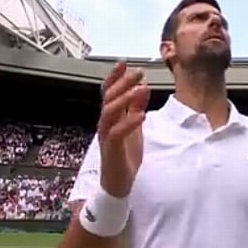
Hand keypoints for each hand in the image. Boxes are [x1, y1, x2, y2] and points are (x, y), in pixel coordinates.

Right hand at [97, 62, 149, 197]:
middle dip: (122, 83)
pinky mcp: (111, 149)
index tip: (124, 63)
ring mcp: (106, 136)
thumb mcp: (135, 128)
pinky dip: (129, 122)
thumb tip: (142, 89)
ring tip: (140, 89)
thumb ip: (136, 109)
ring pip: (110, 112)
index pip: (109, 93)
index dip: (115, 78)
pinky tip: (140, 114)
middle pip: (109, 98)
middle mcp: (105, 124)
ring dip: (125, 99)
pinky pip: (117, 132)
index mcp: (111, 118)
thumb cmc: (125, 156)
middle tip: (137, 72)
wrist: (119, 184)